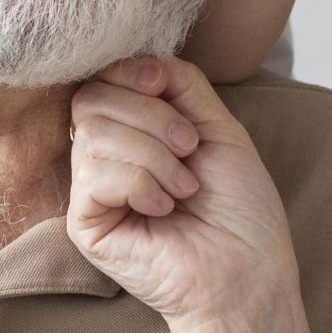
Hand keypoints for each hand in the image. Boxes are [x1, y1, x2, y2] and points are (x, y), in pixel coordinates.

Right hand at [65, 57, 299, 329]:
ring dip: (154, 156)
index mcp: (134, 131)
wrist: (247, 271)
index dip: (130, 71)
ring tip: (184, 188)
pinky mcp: (84, 224)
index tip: (162, 85)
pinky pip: (94, 175)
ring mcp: (92, 191)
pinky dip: (140, 184)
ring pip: (94, 133)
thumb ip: (180, 84)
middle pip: (92, 99)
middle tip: (190, 149)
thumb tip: (144, 61)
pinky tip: (164, 209)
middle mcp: (106, 157)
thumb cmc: (240, 208)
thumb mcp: (218, 127)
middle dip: (151, 116)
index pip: (103, 78)